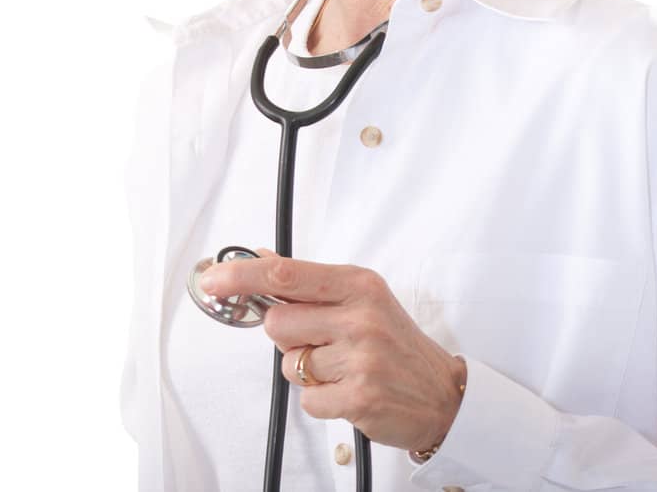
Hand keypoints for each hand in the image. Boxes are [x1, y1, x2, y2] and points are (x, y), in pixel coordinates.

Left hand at [196, 247, 466, 452]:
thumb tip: (260, 257)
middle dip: (288, 337)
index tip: (213, 280)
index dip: (242, 276)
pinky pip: (306, 399)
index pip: (287, 274)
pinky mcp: (359, 397)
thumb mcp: (362, 300)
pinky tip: (349, 392)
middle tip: (321, 341)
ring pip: (290, 365)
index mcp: (359, 285)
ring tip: (343, 368)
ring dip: (308, 371)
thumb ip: (310, 283)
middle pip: (277, 323)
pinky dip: (322, 400)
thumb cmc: (396, 344)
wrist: (442, 394)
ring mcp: (360, 358)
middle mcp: (361, 317)